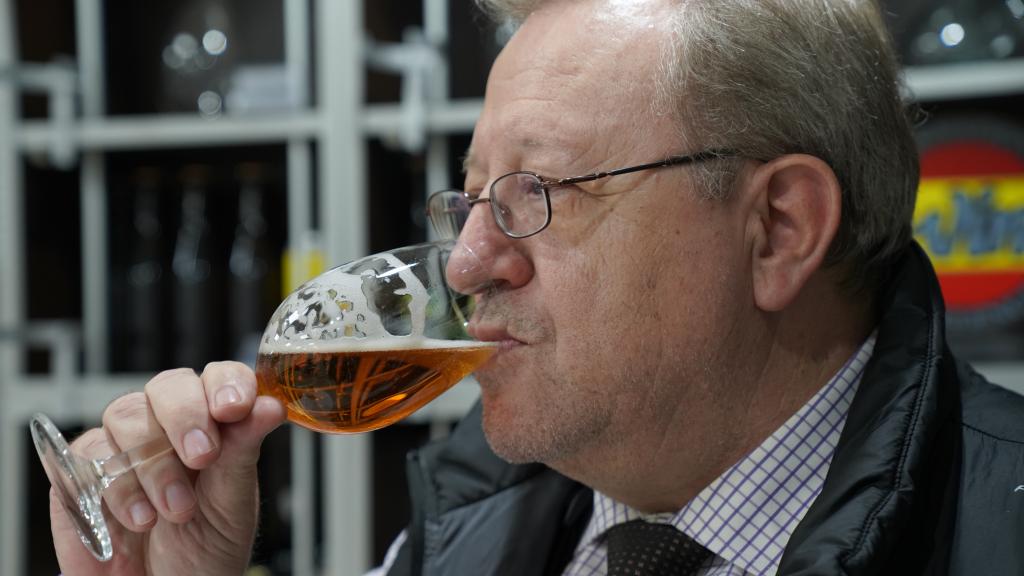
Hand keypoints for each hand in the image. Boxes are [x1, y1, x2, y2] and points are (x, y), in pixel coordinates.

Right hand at [50, 362, 286, 575]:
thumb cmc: (205, 548)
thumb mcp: (233, 503)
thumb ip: (243, 450)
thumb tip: (270, 406)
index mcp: (213, 422)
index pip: (218, 377)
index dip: (226, 383)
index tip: (234, 408)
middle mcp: (167, 424)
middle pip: (167, 387)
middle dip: (186, 417)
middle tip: (202, 456)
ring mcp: (122, 444)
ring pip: (126, 416)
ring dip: (154, 465)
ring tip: (177, 511)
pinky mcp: (83, 471)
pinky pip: (87, 455)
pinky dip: (117, 488)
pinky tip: (140, 518)